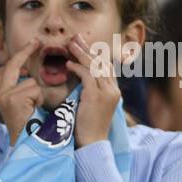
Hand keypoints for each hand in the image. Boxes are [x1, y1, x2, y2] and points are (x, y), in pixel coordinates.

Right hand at [0, 36, 42, 144]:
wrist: (28, 144)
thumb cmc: (31, 126)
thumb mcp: (24, 105)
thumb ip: (23, 89)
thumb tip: (29, 74)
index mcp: (2, 94)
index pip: (6, 69)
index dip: (18, 56)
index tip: (31, 45)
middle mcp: (0, 94)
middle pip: (12, 66)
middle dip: (24, 52)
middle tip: (36, 42)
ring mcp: (5, 96)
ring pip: (30, 82)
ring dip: (38, 94)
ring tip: (36, 109)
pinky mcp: (12, 99)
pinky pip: (34, 90)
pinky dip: (39, 99)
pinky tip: (35, 111)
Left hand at [68, 33, 119, 147]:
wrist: (92, 144)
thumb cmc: (87, 128)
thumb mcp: (91, 106)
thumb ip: (88, 92)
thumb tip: (78, 81)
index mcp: (113, 91)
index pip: (105, 66)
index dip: (95, 54)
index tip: (83, 44)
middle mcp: (113, 89)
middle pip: (101, 62)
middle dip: (88, 48)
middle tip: (76, 37)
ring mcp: (106, 92)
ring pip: (95, 66)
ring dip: (81, 53)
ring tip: (70, 44)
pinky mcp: (96, 96)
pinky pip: (87, 76)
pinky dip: (77, 68)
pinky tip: (68, 64)